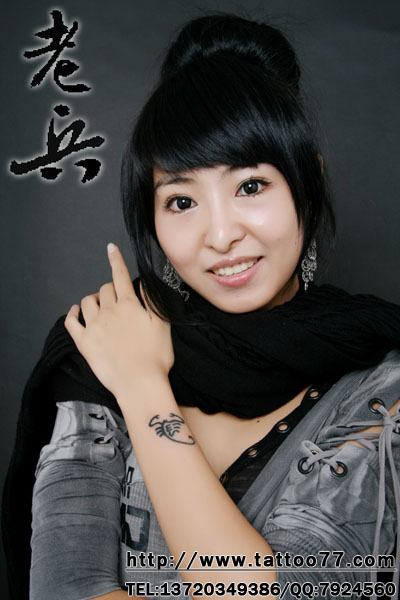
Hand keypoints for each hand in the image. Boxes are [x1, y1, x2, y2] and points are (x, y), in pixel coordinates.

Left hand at [64, 243, 173, 397]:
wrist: (140, 384)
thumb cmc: (156, 357)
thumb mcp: (163, 325)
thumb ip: (153, 301)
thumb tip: (146, 283)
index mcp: (129, 305)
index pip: (120, 276)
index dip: (115, 260)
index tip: (110, 248)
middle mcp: (109, 312)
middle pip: (104, 289)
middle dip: (110, 290)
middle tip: (118, 301)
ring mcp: (94, 327)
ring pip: (87, 302)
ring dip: (93, 300)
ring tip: (100, 308)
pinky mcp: (84, 342)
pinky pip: (71, 321)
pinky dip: (72, 313)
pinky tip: (76, 312)